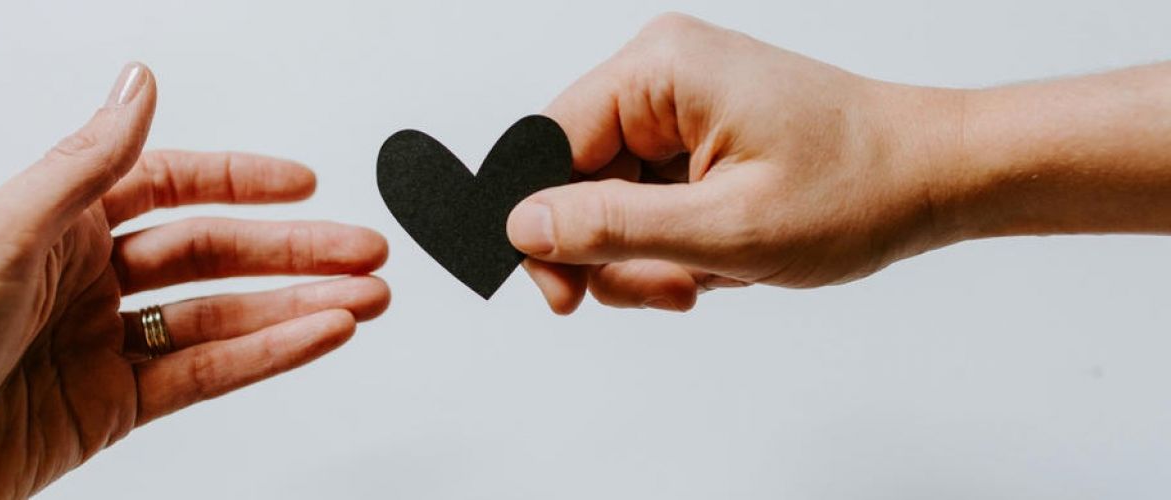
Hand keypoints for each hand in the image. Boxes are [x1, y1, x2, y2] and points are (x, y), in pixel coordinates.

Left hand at [0, 63, 389, 497]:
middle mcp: (86, 279)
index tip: (303, 184)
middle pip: (212, 255)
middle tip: (362, 250)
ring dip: (299, 307)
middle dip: (295, 251)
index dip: (240, 182)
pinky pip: (207, 374)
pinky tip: (317, 335)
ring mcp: (104, 345)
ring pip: (223, 318)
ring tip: (365, 298)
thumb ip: (88, 162)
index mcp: (56, 222)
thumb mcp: (5, 231)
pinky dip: (270, 355)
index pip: (168, 186)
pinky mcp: (113, 408)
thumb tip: (138, 83)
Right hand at [506, 13, 957, 312]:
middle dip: (613, 252)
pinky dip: (674, 243)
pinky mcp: (697, 134)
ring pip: (611, 200)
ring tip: (709, 275)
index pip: (546, 146)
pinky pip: (648, 200)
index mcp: (659, 70)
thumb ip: (613, 227)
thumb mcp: (726, 228)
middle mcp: (662, 75)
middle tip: (670, 289)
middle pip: (575, 179)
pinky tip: (720, 258)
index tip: (563, 296)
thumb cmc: (858, 189)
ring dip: (648, 256)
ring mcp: (680, 104)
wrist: (937, 176)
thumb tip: (522, 226)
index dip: (542, 227)